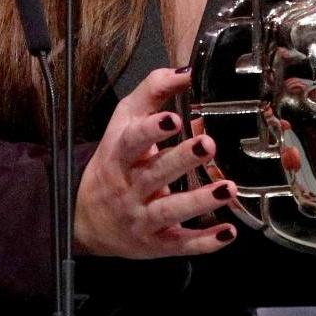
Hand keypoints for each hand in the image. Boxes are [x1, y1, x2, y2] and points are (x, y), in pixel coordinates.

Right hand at [72, 66, 238, 259]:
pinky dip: (205, 242)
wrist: (85, 218)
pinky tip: (229, 232)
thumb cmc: (114, 162)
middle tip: (208, 145)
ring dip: (199, 201)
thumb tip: (186, 71)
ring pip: (170, 211)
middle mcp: (129, 188)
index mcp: (120, 156)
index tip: (173, 118)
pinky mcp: (156, 244)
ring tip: (228, 188)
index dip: (151, 131)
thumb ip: (152, 93)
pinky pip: (180, 244)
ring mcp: (142, 219)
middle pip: (155, 174)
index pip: (132, 141)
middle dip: (182, 160)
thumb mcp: (124, 123)